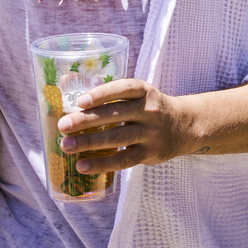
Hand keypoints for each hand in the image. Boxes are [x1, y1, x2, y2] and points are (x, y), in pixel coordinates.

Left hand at [58, 78, 188, 173]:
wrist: (184, 126)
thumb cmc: (149, 108)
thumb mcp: (139, 94)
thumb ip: (110, 92)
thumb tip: (66, 82)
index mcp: (144, 91)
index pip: (124, 89)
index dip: (102, 94)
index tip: (81, 101)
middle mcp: (149, 110)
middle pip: (115, 115)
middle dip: (87, 121)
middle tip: (63, 125)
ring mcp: (151, 133)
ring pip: (117, 138)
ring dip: (89, 142)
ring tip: (66, 146)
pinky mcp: (149, 153)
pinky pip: (123, 160)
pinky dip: (101, 164)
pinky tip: (82, 165)